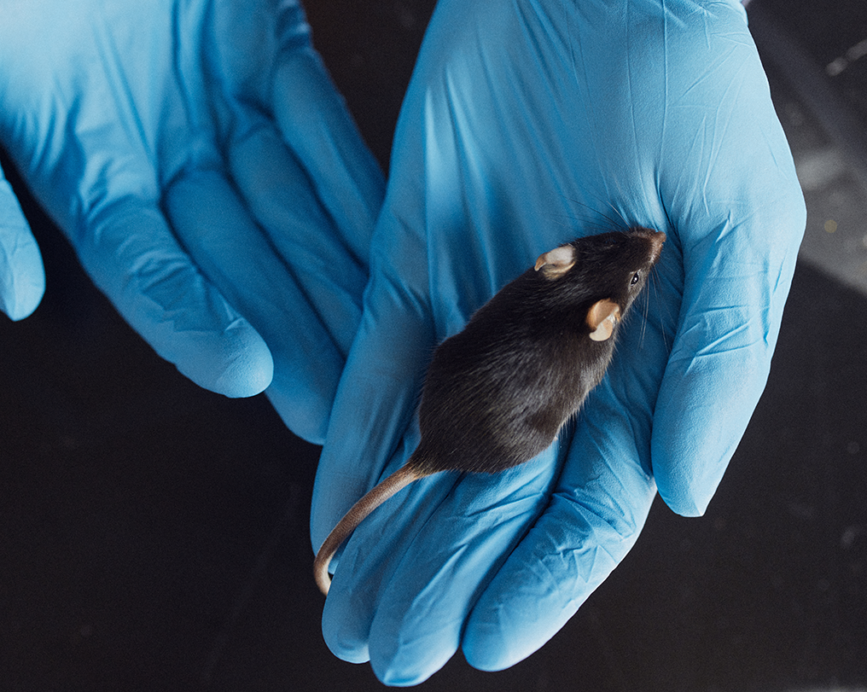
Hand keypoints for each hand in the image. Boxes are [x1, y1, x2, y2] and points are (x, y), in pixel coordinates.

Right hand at [0, 0, 382, 443]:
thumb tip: (15, 298)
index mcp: (87, 177)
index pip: (148, 269)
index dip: (193, 320)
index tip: (247, 371)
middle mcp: (163, 159)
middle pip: (239, 262)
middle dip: (293, 332)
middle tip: (342, 403)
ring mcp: (221, 108)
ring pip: (293, 210)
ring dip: (339, 277)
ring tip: (385, 342)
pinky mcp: (269, 51)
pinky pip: (322, 129)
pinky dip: (356, 184)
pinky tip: (395, 241)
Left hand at [311, 0, 804, 682]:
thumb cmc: (686, 90)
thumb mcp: (739, 225)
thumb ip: (717, 365)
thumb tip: (686, 496)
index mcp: (639, 364)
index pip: (587, 502)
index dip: (538, 579)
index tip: (483, 643)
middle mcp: (553, 357)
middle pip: (496, 497)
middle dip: (445, 580)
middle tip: (392, 658)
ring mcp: (476, 316)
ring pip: (430, 451)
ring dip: (392, 535)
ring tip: (350, 617)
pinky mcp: (412, 263)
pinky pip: (375, 367)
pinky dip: (352, 438)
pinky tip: (332, 509)